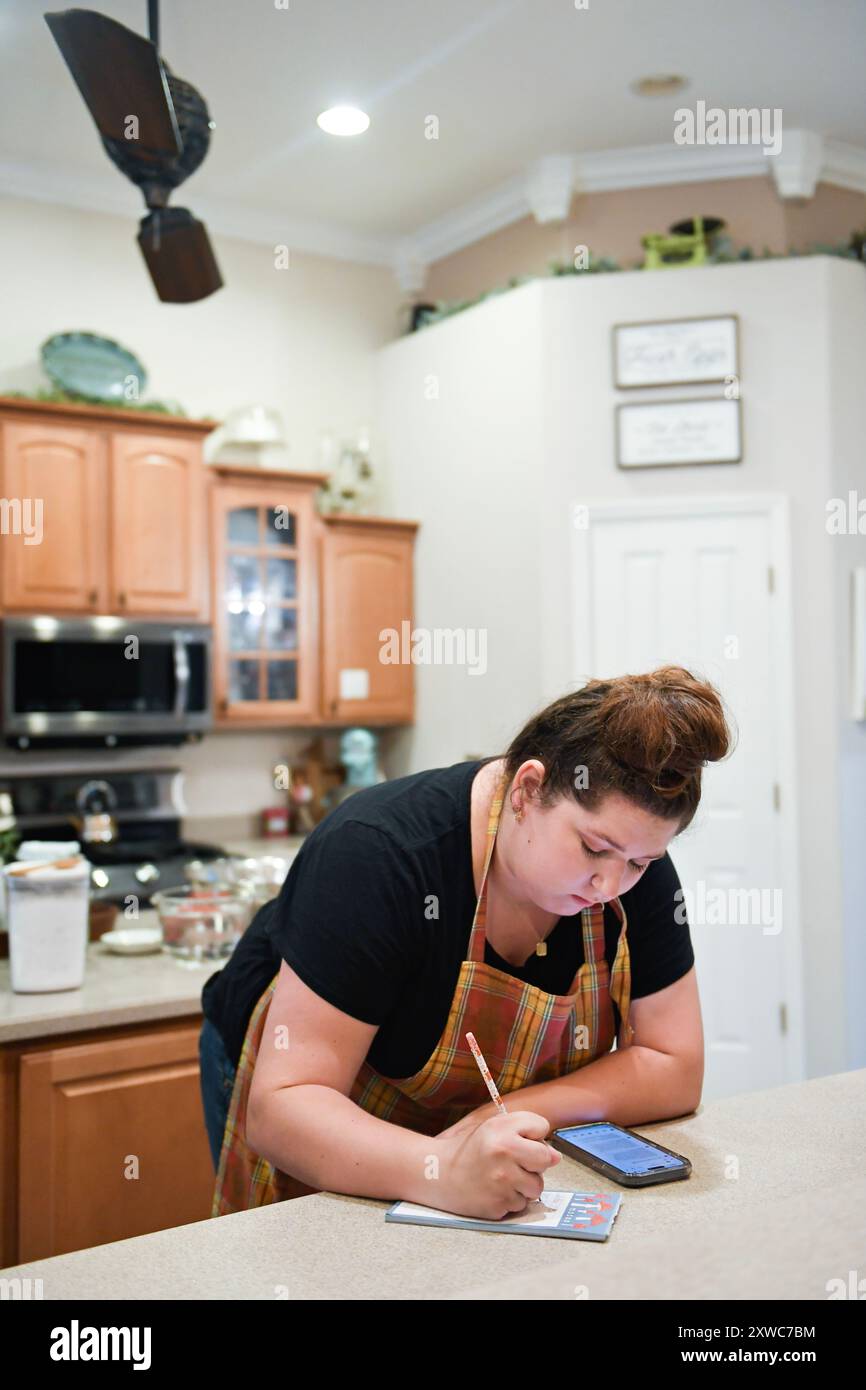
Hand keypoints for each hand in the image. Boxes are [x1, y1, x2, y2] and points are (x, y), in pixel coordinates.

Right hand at [431, 1109, 561, 1220]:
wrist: (439, 1174)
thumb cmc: (472, 1149)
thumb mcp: (495, 1126)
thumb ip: (528, 1128)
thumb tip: (556, 1157)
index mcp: (503, 1134)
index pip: (543, 1129)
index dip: (533, 1135)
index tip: (517, 1139)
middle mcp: (504, 1158)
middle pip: (546, 1160)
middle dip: (535, 1162)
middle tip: (514, 1161)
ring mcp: (501, 1185)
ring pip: (536, 1187)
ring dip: (525, 1184)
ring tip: (503, 1177)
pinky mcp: (498, 1207)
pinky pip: (521, 1205)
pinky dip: (512, 1199)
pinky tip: (495, 1191)